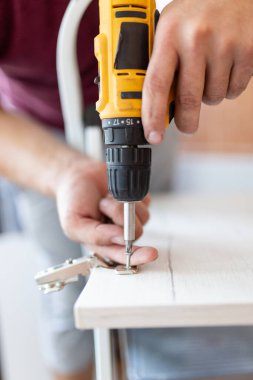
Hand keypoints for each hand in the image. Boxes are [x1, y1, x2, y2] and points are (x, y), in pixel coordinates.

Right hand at [56, 159, 156, 264]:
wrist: (77, 175)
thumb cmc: (73, 201)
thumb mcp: (74, 223)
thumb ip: (95, 236)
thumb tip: (121, 239)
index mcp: (105, 244)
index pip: (125, 256)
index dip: (138, 256)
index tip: (150, 254)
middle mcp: (121, 233)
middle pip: (135, 232)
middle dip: (119, 216)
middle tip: (103, 206)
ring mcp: (131, 218)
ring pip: (141, 215)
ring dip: (120, 203)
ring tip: (105, 200)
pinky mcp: (137, 202)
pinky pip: (144, 200)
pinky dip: (129, 193)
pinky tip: (114, 193)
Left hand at [142, 0, 252, 139]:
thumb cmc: (197, 11)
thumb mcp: (170, 27)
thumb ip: (162, 61)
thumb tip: (155, 101)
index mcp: (170, 34)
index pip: (156, 84)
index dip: (153, 115)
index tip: (153, 136)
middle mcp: (196, 39)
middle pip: (189, 99)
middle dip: (187, 121)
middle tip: (186, 126)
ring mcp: (225, 45)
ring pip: (213, 97)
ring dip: (209, 95)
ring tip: (209, 71)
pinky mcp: (248, 50)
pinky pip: (235, 90)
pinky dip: (229, 86)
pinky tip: (225, 66)